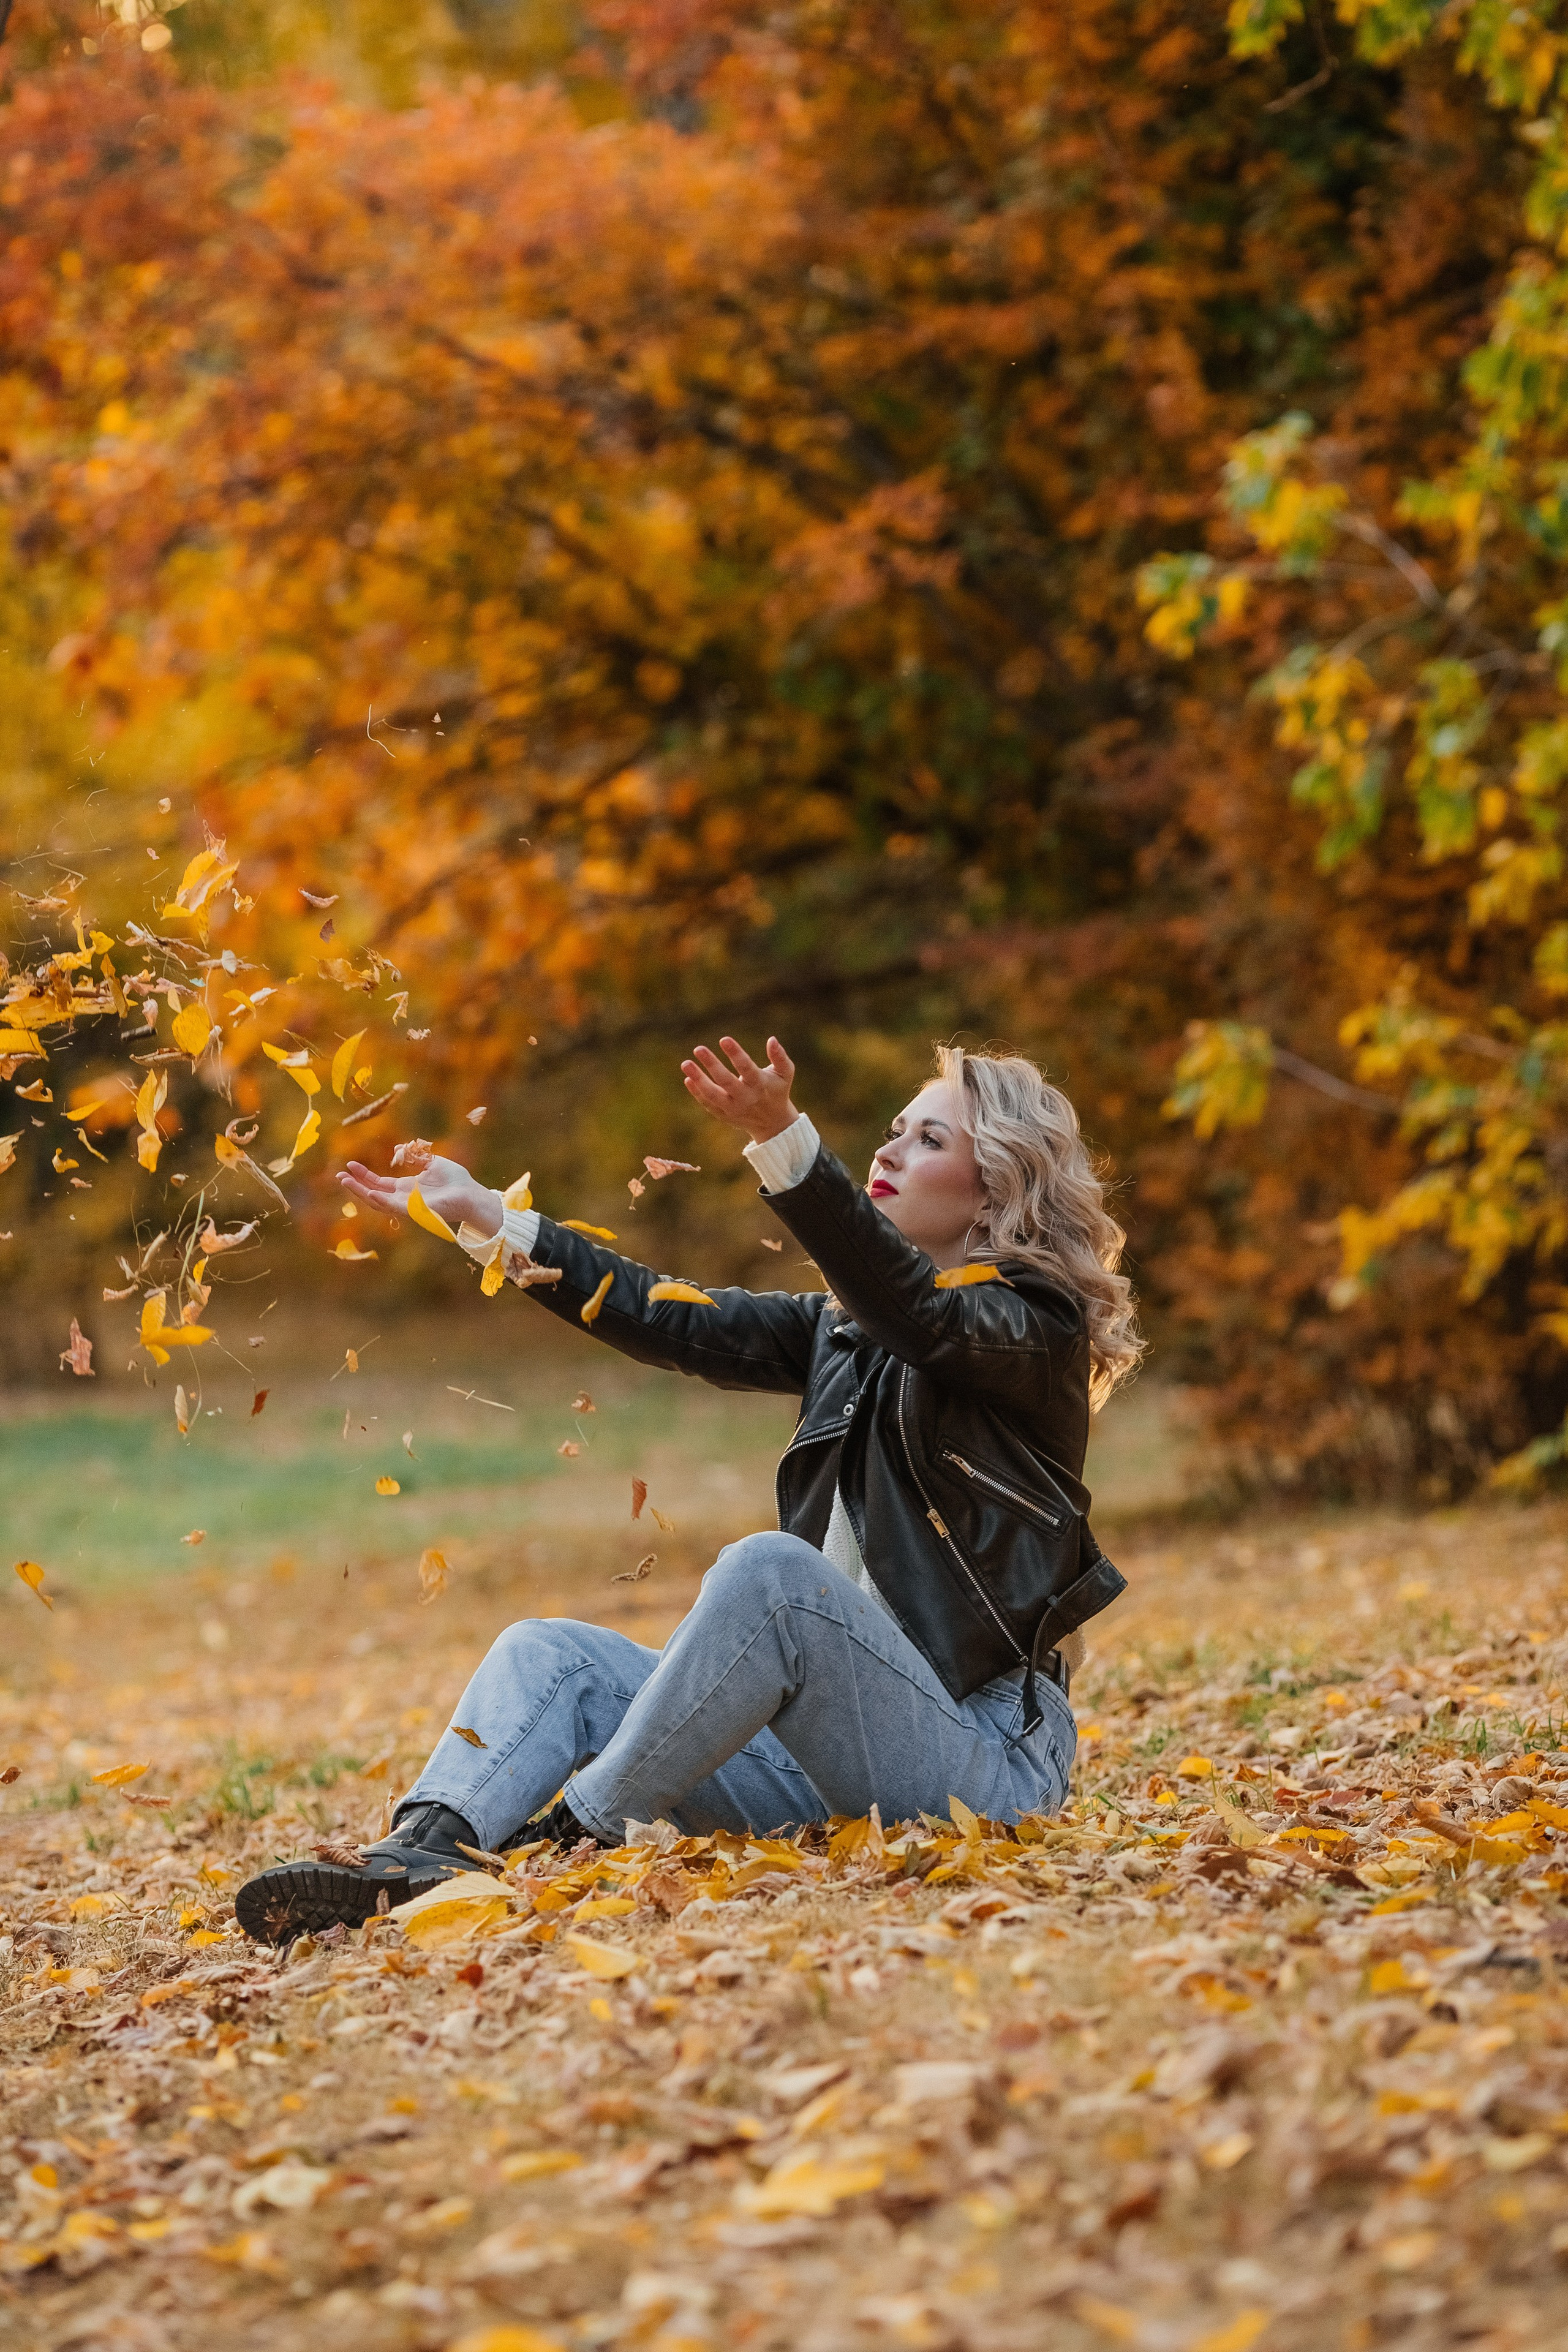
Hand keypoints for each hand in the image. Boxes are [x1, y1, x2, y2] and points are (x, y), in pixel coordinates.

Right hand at [338, 1153, 502, 1237]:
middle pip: (373, 1192)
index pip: (380, 1182)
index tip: (350, 1165)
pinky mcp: (414, 1211)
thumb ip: (415, 1157)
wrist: (470, 1194)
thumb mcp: (432, 1163)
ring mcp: (407, 1206)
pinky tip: (369, 1192)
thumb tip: (400, 1150)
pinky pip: (393, 1207)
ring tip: (345, 1181)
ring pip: (378, 1201)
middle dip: (356, 1185)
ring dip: (361, 1192)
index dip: (364, 1175)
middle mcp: (403, 1199)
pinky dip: (380, 1200)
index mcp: (406, 1188)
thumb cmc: (455, 1181)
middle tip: (339, 1176)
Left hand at [681, 1035, 798, 1142]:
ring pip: (712, 1095)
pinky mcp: (724, 1115)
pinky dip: (697, 1092)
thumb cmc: (777, 1090)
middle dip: (711, 1064)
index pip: (747, 1068)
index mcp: (760, 1085)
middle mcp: (746, 1098)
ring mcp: (733, 1109)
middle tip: (698, 1048)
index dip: (736, 1054)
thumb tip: (772, 1039)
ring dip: (698, 1079)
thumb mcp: (785, 1073)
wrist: (773, 1123)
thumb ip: (780, 1056)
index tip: (724, 1039)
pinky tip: (688, 1078)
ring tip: (685, 1063)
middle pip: (726, 1081)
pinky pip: (708, 1104)